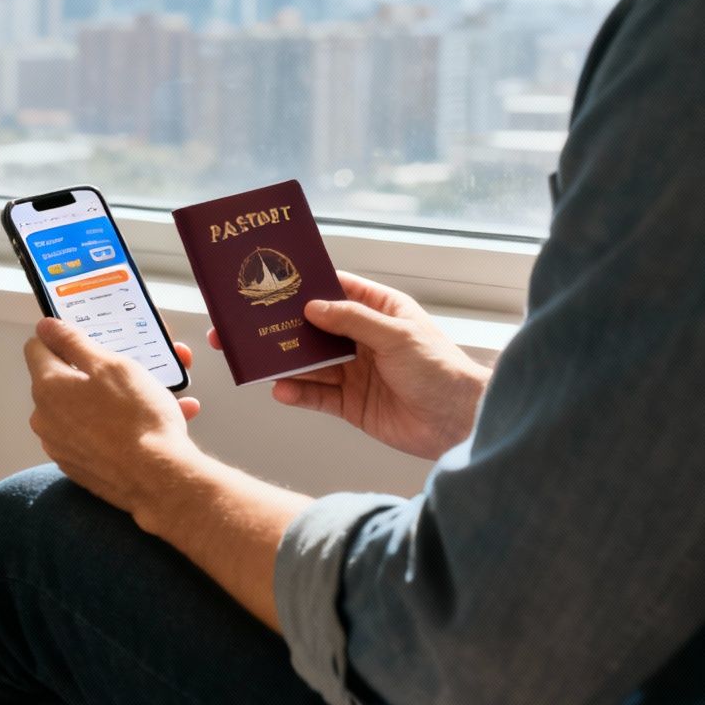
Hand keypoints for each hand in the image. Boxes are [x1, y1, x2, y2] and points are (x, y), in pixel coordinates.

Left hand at [24, 318, 205, 528]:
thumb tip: (47, 327)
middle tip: (132, 366)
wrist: (158, 479)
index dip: (61, 338)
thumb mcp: (112, 365)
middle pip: (63, 380)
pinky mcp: (79, 467)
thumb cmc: (138, 420)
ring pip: (85, 409)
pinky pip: (96, 436)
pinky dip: (118, 426)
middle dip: (96, 371)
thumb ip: (74, 342)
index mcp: (48, 387)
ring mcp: (60, 445)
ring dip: (114, 399)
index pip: (36, 347)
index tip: (85, 338)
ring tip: (157, 395)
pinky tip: (153, 421)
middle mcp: (45, 418)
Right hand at [209, 271, 487, 459]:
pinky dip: (297, 393)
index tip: (272, 280)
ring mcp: (354, 371)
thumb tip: (312, 307)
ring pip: (309, 362)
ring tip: (255, 360)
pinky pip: (316, 395)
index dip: (305, 285)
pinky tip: (281, 390)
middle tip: (245, 326)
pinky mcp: (350, 403)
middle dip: (280, 328)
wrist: (459, 423)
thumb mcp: (397, 336)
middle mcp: (363, 338)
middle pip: (313, 328)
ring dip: (283, 362)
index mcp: (379, 310)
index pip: (336, 289)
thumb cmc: (441, 370)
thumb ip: (353, 321)